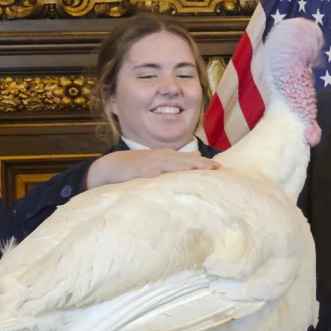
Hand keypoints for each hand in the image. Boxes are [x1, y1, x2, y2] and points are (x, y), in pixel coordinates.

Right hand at [85, 149, 219, 188]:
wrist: (112, 166)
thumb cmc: (139, 166)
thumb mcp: (161, 161)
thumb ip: (179, 159)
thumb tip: (197, 154)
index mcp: (167, 156)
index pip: (188, 159)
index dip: (203, 163)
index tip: (219, 167)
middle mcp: (160, 157)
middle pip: (181, 160)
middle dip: (197, 163)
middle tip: (214, 168)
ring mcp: (147, 163)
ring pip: (165, 164)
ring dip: (178, 166)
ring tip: (193, 170)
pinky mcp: (134, 170)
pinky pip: (144, 172)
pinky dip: (151, 173)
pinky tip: (157, 176)